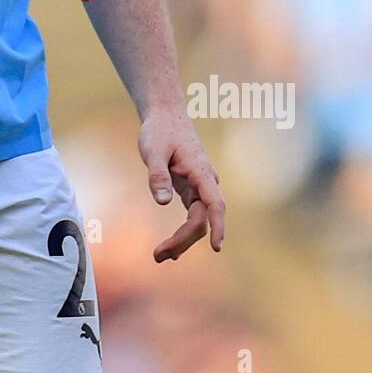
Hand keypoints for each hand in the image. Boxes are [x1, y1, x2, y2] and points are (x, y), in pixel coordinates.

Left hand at [138, 111, 224, 261]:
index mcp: (200, 172)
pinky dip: (183, 233)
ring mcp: (199, 187)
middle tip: (158, 256)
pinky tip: (172, 250)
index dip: (218, 225)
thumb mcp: (153, 150)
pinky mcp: (190, 189)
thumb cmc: (160, 131)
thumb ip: (158, 175)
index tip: (217, 247)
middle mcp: (205, 182)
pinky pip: (192, 216)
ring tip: (160, 257)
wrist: (166, 115)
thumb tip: (163, 203)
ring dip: (182, 240)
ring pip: (198, 220)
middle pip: (202, 219)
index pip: (215, 203)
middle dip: (184, 240)